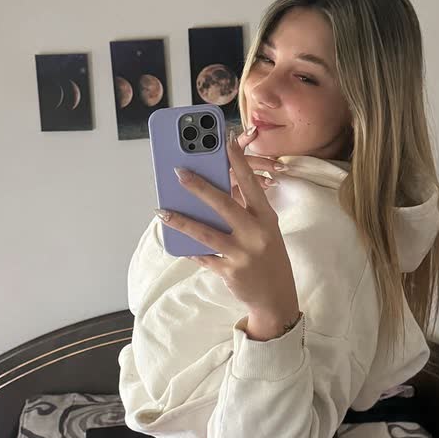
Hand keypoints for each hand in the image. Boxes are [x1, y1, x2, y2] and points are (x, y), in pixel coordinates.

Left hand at [156, 130, 298, 316]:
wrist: (276, 297)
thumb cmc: (267, 255)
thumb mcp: (264, 229)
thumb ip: (244, 210)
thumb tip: (212, 189)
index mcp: (266, 217)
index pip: (250, 183)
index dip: (237, 161)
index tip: (223, 140)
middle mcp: (256, 233)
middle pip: (224, 205)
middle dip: (199, 187)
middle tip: (178, 172)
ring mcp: (243, 253)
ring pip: (206, 233)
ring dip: (181, 220)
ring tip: (162, 210)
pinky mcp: (230, 271)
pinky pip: (203, 256)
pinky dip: (188, 248)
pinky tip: (173, 240)